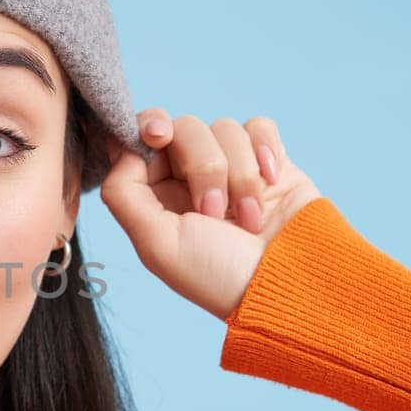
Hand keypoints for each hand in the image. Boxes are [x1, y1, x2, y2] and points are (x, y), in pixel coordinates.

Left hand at [99, 110, 322, 321]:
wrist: (290, 284)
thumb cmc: (219, 274)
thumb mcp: (157, 244)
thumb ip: (124, 193)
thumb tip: (121, 146)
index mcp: (156, 195)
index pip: (140, 138)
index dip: (147, 127)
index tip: (158, 135)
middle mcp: (189, 178)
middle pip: (184, 128)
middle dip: (203, 167)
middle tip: (214, 212)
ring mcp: (231, 168)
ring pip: (224, 128)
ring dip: (240, 176)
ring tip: (250, 221)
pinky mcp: (269, 162)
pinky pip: (259, 127)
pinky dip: (265, 150)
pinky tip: (271, 182)